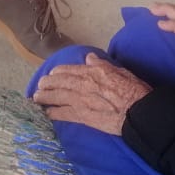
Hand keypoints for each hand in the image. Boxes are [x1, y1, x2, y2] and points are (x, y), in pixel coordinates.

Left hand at [32, 53, 150, 135]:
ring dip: (45, 96)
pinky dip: (53, 112)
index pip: (70, 70)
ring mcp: (81, 101)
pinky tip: (46, 113)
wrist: (138, 112)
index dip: (59, 72)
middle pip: (60, 82)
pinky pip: (63, 113)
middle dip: (47, 83)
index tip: (52, 73)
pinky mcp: (83, 116)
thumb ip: (103, 65)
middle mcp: (84, 84)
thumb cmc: (134, 90)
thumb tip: (90, 58)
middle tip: (40, 85)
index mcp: (94, 72)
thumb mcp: (120, 71)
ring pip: (57, 96)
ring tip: (36, 97)